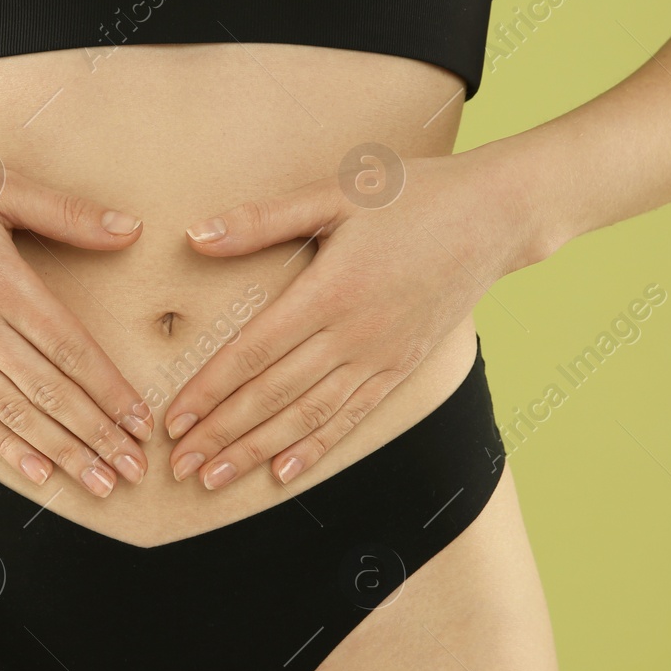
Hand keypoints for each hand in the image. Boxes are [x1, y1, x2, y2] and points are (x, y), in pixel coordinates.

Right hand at [0, 137, 153, 497]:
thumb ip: (65, 212)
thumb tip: (131, 229)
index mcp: (1, 280)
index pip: (69, 348)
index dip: (110, 390)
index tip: (142, 422)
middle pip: (48, 391)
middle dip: (97, 435)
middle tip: (134, 469)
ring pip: (13, 412)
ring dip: (60, 452)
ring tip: (99, 484)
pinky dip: (6, 445)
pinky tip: (38, 473)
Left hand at [162, 147, 541, 489]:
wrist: (496, 216)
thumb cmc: (411, 195)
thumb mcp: (335, 192)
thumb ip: (264, 219)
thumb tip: (197, 236)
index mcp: (329, 290)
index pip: (254, 352)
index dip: (210, 390)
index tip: (173, 420)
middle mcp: (354, 334)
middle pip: (273, 395)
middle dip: (222, 434)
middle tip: (178, 464)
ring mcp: (380, 357)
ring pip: (308, 416)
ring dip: (257, 451)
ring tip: (215, 478)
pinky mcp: (401, 368)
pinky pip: (352, 417)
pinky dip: (315, 448)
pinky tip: (282, 474)